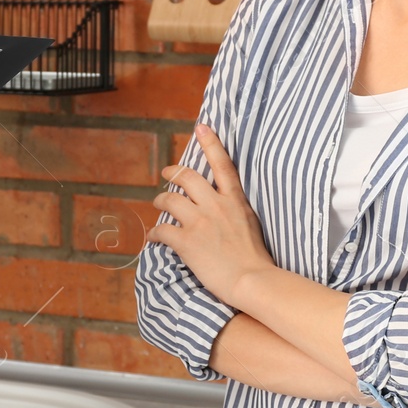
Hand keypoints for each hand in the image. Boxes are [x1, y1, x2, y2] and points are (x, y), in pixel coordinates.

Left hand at [146, 123, 275, 308]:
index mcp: (235, 201)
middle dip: (173, 171)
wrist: (253, 280)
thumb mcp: (250, 224)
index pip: (222, 165)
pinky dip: (154, 233)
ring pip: (169, 199)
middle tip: (166, 172)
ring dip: (160, 200)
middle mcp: (216, 206)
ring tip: (158, 204)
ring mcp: (200, 222)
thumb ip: (236, 211)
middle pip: (187, 177)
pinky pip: (161, 229)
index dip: (211, 144)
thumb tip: (225, 207)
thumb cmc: (256, 259)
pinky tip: (152, 237)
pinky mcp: (186, 241)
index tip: (201, 127)